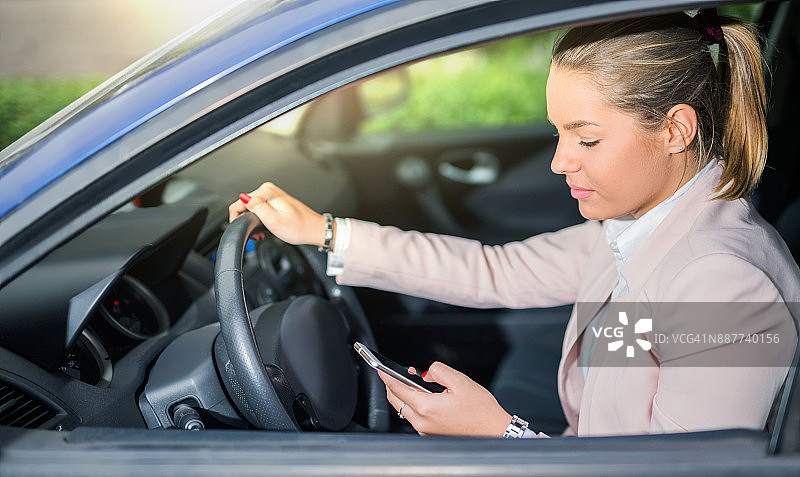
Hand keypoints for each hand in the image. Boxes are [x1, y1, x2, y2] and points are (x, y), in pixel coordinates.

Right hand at [228, 182, 328, 246]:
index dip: (238, 220)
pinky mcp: (275, 202)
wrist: (314, 230)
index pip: (239, 203)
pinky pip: (259, 210)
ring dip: (253, 223)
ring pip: (250, 209)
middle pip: (244, 206)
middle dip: (246, 222)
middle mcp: (268, 190)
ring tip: (263, 233)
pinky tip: (266, 229)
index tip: (246, 230)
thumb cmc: (299, 228)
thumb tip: (243, 198)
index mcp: (266, 192)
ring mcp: (272, 195)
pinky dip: (260, 221)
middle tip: (258, 234)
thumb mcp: (273, 220)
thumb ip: (256, 207)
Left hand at [378, 361, 511, 436]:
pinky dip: (414, 404)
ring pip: (404, 409)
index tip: (380, 367)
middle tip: (402, 372)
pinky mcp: (430, 433)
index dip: (386, 375)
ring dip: (405, 394)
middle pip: (396, 399)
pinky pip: (414, 416)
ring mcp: (425, 430)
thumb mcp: (460, 381)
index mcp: (426, 407)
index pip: (396, 388)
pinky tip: (426, 396)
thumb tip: (426, 372)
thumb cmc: (481, 410)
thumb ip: (438, 370)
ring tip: (417, 382)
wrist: (494, 431)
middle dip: (394, 384)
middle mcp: (422, 421)